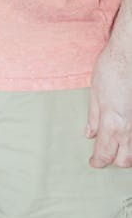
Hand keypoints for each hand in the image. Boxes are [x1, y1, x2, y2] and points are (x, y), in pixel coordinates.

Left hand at [86, 37, 131, 166]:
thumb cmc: (111, 69)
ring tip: (118, 147)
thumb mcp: (95, 92)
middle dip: (114, 160)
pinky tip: (129, 136)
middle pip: (124, 160)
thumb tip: (90, 134)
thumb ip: (93, 117)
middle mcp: (130, 129)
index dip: (98, 161)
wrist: (130, 55)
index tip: (93, 162)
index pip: (105, 154)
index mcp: (112, 123)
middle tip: (105, 154)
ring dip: (127, 154)